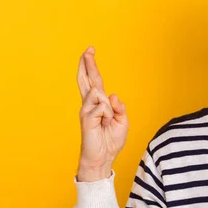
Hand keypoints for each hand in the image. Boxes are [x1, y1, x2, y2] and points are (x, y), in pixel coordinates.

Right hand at [76, 47, 128, 181]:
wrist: (103, 158)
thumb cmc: (111, 141)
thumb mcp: (122, 121)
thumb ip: (119, 107)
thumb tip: (111, 95)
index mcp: (99, 103)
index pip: (94, 81)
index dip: (91, 67)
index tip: (89, 51)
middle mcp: (90, 104)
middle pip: (87, 80)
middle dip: (87, 64)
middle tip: (88, 49)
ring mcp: (86, 110)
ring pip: (98, 93)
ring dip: (108, 107)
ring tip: (106, 121)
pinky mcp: (86, 117)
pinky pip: (101, 107)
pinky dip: (107, 115)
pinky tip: (103, 124)